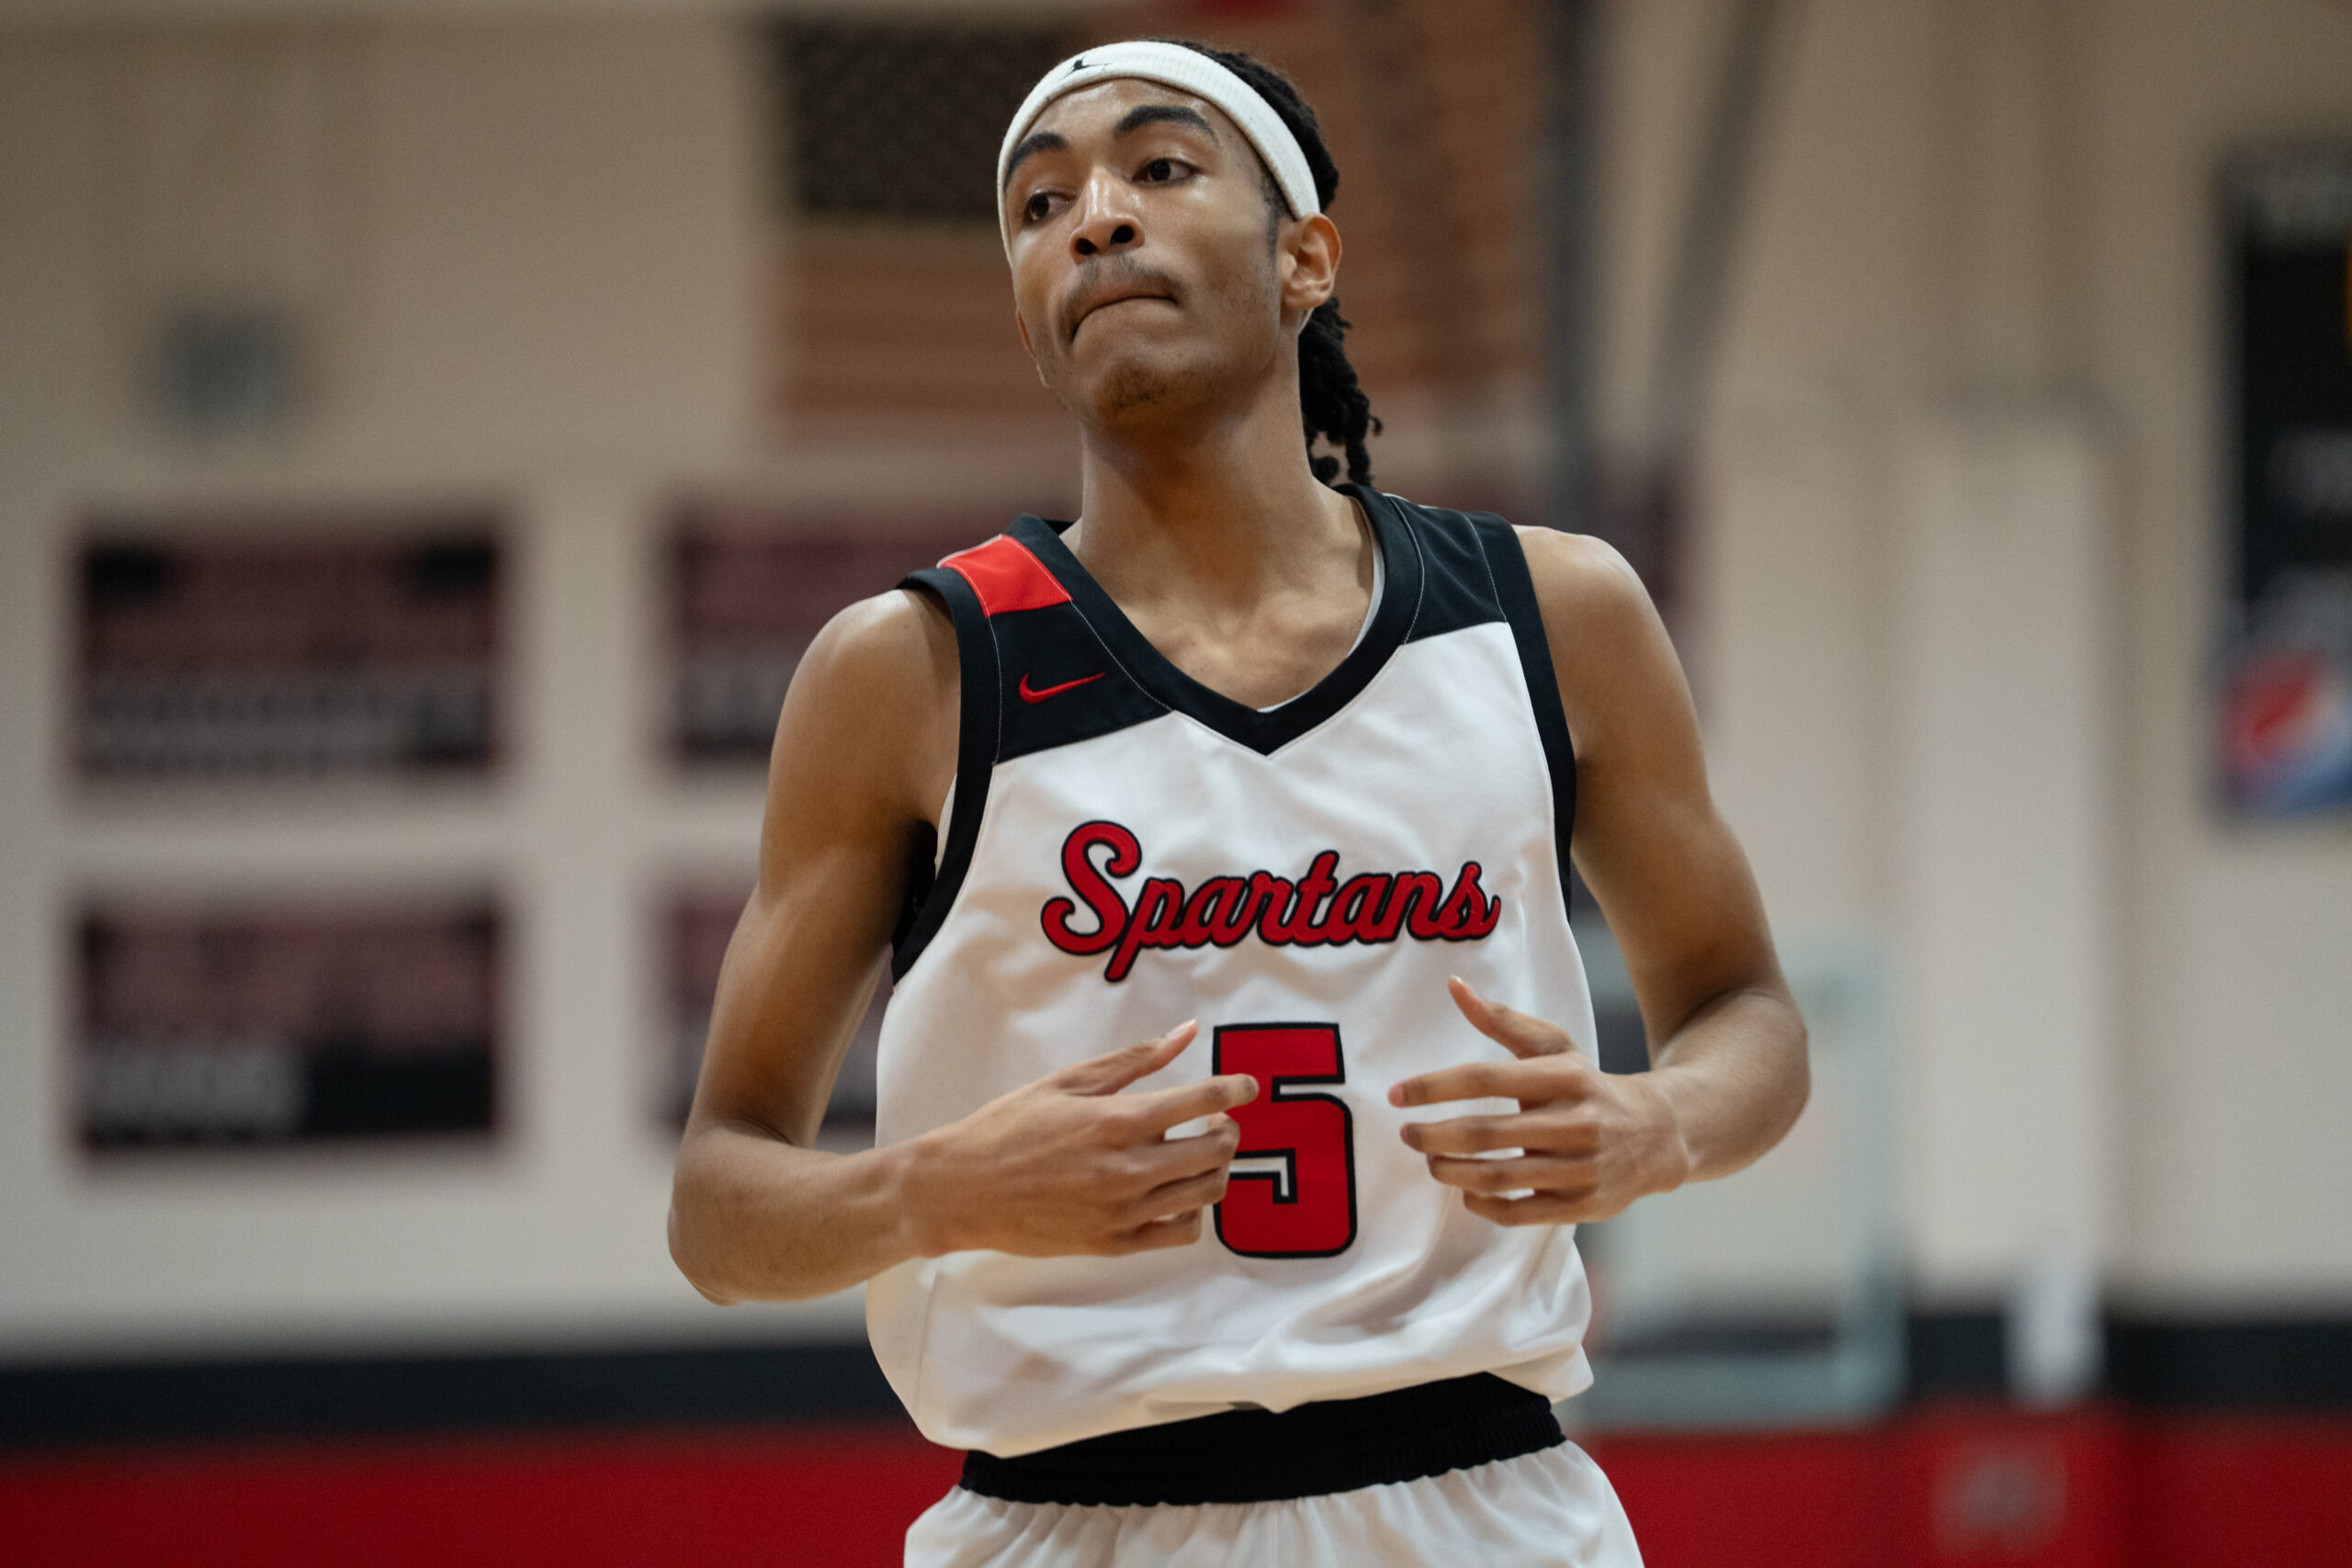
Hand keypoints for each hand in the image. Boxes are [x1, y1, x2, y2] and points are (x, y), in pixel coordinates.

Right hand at [903, 1022, 1256, 1257]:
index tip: (1249, 1086)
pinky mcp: (1115, 1244)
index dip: (1236, 1091)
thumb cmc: (1008, 1127)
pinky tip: (1177, 1191)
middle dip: (1227, 1131)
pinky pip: (1180, 1231)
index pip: (1201, 1102)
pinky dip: (1192, 1210)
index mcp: (1116, 1121)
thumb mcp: (1067, 1082)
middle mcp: (1127, 1169)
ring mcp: (1124, 1212)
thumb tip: (1186, 1033)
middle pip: (1214, 1151)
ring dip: (1215, 1168)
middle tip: (1216, 1120)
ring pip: (1205, 1193)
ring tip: (1198, 1153)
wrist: (962, 1191)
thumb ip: (1133, 1060)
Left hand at [1388, 978, 1690, 1224]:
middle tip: (1408, 1134)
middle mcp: (1575, 1122)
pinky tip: (1465, 1190)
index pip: (1486, 1079)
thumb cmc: (1588, 1086)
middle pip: (1486, 1133)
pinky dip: (1483, 1204)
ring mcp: (1581, 1168)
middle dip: (1435, 1135)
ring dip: (1452, 1172)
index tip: (1397, 1094)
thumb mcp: (1555, 1047)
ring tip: (1432, 1162)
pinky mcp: (1583, 1205)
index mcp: (1563, 1077)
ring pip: (1499, 1176)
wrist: (1657, 1135)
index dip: (1434, 1086)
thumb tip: (1454, 985)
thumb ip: (1502, 1020)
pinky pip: (1520, 1212)